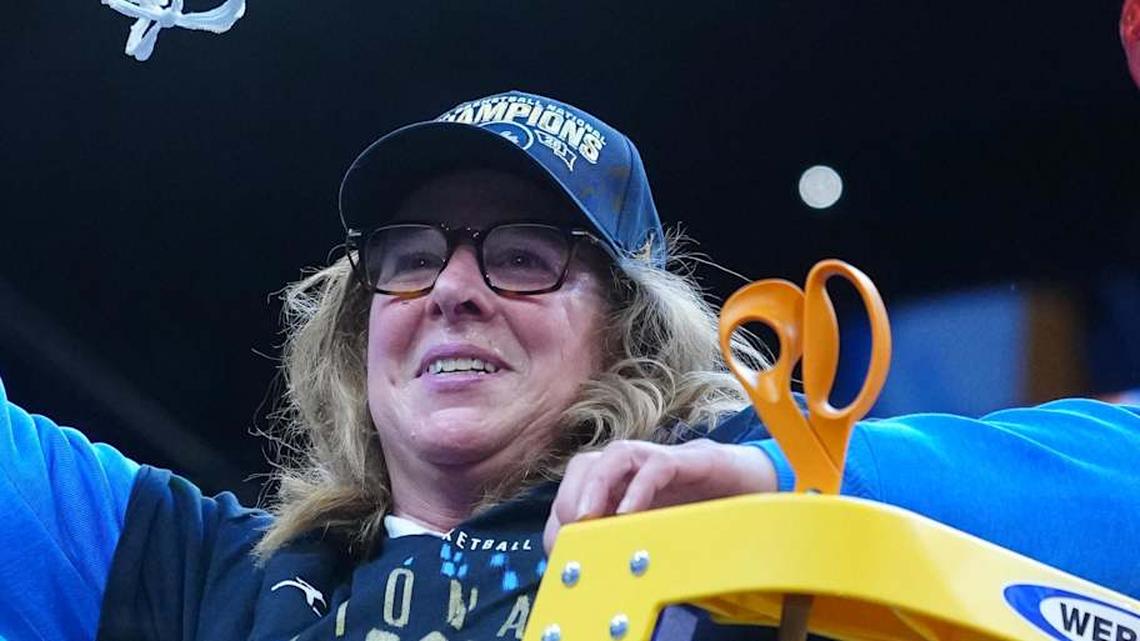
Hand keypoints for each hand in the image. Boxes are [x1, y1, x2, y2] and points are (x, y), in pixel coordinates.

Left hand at [543, 439, 776, 552]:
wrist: (748, 485)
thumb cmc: (695, 507)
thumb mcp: (652, 529)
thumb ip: (623, 541)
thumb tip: (590, 571)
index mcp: (620, 482)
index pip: (574, 488)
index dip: (559, 515)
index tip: (558, 549)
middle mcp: (635, 467)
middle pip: (585, 465)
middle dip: (570, 498)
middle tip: (571, 534)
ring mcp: (660, 460)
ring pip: (616, 455)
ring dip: (596, 485)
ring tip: (588, 518)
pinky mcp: (689, 461)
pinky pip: (658, 466)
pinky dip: (640, 486)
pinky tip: (630, 513)